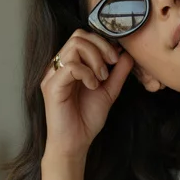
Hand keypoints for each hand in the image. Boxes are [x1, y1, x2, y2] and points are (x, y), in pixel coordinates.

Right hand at [40, 28, 133, 160]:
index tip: (116, 59)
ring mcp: (53, 74)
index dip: (103, 43)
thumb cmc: (86, 120)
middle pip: (79, 36)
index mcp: (70, 65)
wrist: (75, 143)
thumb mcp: (109, 92)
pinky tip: (93, 86)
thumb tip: (127, 54)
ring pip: (75, 46)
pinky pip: (71, 66)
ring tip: (102, 78)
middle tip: (111, 66)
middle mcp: (59, 66)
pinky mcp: (52, 85)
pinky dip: (88, 73)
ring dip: (95, 59)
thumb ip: (118, 73)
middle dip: (101, 47)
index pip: (83, 37)